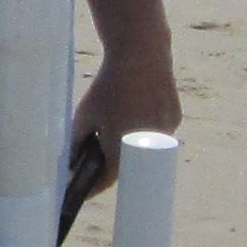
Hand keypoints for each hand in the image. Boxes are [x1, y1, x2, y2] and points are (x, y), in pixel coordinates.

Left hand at [59, 55, 180, 225]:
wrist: (140, 54)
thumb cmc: (107, 87)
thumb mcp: (84, 115)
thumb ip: (76, 142)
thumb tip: (71, 162)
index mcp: (124, 150)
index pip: (108, 180)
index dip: (94, 187)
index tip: (84, 192)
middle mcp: (149, 146)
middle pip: (130, 165)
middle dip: (114, 165)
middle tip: (98, 161)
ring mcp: (166, 132)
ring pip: (146, 147)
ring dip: (133, 147)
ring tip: (117, 134)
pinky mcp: (175, 117)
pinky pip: (158, 131)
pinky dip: (146, 130)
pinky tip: (137, 116)